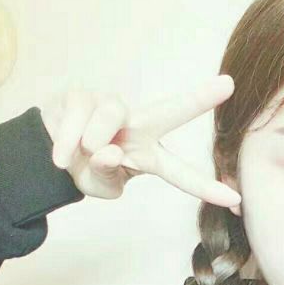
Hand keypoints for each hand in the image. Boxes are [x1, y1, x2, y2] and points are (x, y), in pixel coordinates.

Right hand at [39, 75, 240, 206]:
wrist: (48, 153)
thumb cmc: (86, 168)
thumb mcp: (101, 184)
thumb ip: (108, 174)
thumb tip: (107, 151)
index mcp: (149, 155)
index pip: (181, 172)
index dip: (206, 187)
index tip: (235, 199)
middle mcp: (138, 127)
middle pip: (171, 111)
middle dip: (197, 100)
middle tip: (227, 85)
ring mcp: (112, 108)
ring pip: (111, 114)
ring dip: (94, 139)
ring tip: (85, 152)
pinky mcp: (83, 95)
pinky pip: (78, 114)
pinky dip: (68, 140)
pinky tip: (62, 154)